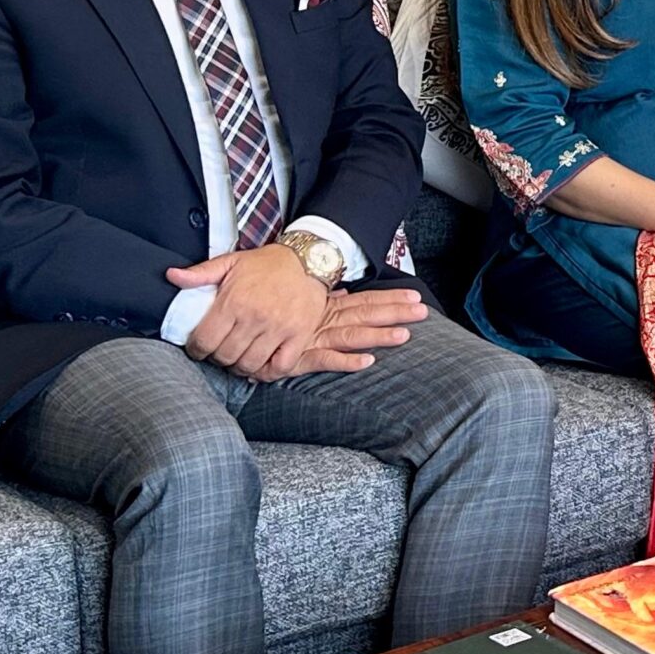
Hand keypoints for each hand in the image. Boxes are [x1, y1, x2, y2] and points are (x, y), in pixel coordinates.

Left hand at [171, 243, 328, 376]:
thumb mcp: (231, 262)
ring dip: (239, 367)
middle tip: (219, 352)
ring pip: (249, 365)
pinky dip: (267, 373)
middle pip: (225, 356)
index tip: (199, 348)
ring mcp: (278, 329)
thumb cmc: (267, 263)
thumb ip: (200, 273)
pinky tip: (260, 366)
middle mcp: (255, 318)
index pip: (204, 341)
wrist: (309, 259)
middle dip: (217, 358)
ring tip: (238, 358)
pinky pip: (279, 367)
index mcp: (234, 302)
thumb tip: (171, 276)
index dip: (196, 350)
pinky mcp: (298, 336)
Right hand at [242, 286, 426, 382]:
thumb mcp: (298, 303)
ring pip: (351, 336)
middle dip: (394, 314)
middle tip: (423, 312)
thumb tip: (342, 292)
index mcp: (325, 308)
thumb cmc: (266, 307)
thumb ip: (323, 299)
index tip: (416, 298)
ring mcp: (312, 338)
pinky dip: (345, 361)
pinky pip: (324, 359)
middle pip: (365, 316)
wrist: (231, 319)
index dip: (390, 300)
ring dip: (377, 336)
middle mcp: (322, 321)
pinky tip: (366, 361)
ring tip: (404, 336)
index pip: (364, 301)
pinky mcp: (297, 357)